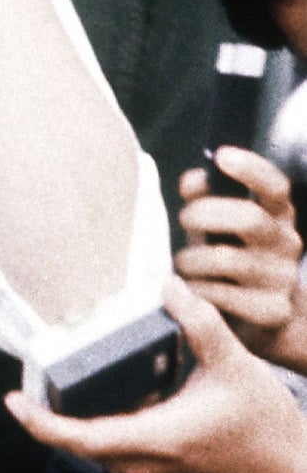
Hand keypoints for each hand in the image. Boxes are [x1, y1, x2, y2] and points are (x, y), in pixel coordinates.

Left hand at [6, 277, 306, 472]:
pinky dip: (113, 428)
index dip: (40, 422)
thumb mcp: (236, 363)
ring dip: (90, 418)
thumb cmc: (265, 425)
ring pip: (101, 449)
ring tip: (91, 379)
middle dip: (61, 409)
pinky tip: (132, 399)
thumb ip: (200, 322)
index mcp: (157, 439)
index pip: (81, 438)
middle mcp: (147, 468)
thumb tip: (167, 286)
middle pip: (83, 440)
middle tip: (47, 371)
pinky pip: (119, 455)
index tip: (12, 400)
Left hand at [176, 149, 303, 353]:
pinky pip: (221, 295)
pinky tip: (193, 290)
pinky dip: (197, 290)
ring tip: (185, 264)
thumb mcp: (216, 224)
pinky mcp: (271, 310)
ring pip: (227, 259)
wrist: (261, 316)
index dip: (251, 168)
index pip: (275, 186)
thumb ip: (205, 197)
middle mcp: (287, 243)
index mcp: (278, 215)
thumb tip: (195, 180)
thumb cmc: (230, 257)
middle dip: (205, 215)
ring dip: (192, 259)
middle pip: (248, 219)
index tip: (221, 156)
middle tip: (184, 220)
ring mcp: (282, 278)